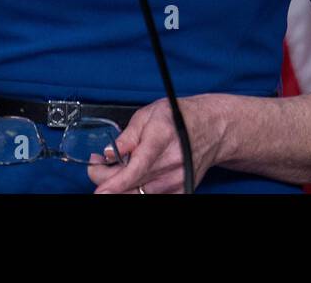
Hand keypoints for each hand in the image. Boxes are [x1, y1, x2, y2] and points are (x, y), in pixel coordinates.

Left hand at [87, 94, 230, 193]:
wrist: (212, 128)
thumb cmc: (180, 117)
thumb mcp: (149, 114)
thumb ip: (127, 135)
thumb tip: (108, 153)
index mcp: (161, 138)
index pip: (136, 168)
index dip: (115, 182)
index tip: (100, 190)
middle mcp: (171, 163)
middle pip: (130, 184)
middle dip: (106, 178)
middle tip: (98, 165)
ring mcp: (177, 180)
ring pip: (138, 194)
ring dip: (121, 184)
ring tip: (118, 167)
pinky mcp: (181, 191)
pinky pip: (151, 196)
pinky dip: (138, 189)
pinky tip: (136, 175)